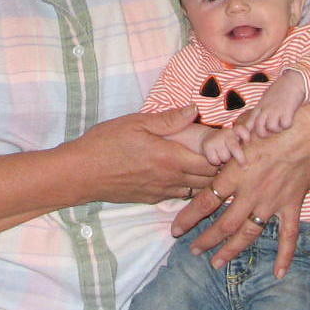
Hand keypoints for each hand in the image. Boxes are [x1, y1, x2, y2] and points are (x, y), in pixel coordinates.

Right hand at [69, 106, 217, 204]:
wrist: (80, 174)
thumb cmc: (105, 144)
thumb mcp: (135, 123)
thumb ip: (168, 119)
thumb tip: (194, 109)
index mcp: (170, 158)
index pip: (212, 162)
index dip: (225, 154)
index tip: (230, 143)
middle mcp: (170, 179)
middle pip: (209, 179)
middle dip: (220, 167)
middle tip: (225, 152)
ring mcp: (161, 192)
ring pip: (196, 190)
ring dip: (205, 179)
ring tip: (209, 164)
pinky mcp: (150, 199)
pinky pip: (179, 194)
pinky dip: (188, 186)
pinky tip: (184, 174)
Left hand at [171, 102, 309, 276]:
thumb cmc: (274, 125)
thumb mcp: (242, 131)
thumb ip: (224, 143)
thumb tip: (211, 150)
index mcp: (235, 173)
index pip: (205, 201)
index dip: (189, 218)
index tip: (176, 229)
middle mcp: (250, 192)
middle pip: (223, 224)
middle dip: (206, 240)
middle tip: (193, 250)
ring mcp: (272, 202)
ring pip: (248, 233)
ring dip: (231, 250)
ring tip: (217, 262)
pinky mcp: (292, 205)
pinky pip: (288, 235)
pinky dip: (285, 255)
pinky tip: (279, 273)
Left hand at [242, 70, 305, 137]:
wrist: (292, 81)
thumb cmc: (279, 91)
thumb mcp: (265, 100)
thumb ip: (260, 111)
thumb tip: (253, 124)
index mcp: (259, 108)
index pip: (249, 124)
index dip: (249, 133)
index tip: (251, 138)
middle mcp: (265, 110)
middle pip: (259, 130)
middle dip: (266, 134)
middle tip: (273, 129)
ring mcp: (275, 110)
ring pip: (272, 128)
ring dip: (278, 129)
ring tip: (282, 122)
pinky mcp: (287, 110)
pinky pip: (285, 124)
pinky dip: (288, 124)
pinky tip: (289, 118)